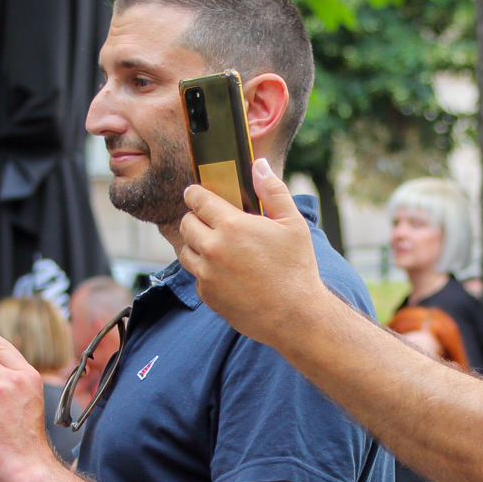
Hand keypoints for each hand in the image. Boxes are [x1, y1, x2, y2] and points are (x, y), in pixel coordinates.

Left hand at [176, 158, 330, 347]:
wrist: (294, 316)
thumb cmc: (297, 268)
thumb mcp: (292, 223)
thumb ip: (272, 191)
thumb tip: (258, 165)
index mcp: (231, 225)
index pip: (196, 199)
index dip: (194, 193)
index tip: (197, 194)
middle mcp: (212, 248)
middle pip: (186, 223)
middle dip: (196, 218)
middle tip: (212, 221)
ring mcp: (206, 273)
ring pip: (185, 250)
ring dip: (197, 244)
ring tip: (217, 246)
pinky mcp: (207, 295)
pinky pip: (196, 275)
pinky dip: (205, 270)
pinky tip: (226, 271)